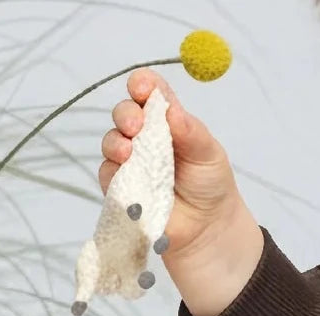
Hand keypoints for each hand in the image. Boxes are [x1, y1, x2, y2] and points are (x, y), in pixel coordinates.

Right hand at [99, 67, 242, 261]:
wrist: (210, 228)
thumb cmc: (210, 184)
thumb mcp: (209, 153)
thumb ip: (191, 131)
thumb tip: (170, 109)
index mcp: (166, 118)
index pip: (148, 91)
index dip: (142, 84)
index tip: (143, 88)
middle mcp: (144, 135)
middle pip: (124, 113)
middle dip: (126, 114)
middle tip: (136, 125)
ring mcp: (131, 161)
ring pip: (111, 142)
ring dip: (115, 143)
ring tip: (127, 153)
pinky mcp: (122, 187)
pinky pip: (108, 176)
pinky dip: (114, 173)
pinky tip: (125, 177)